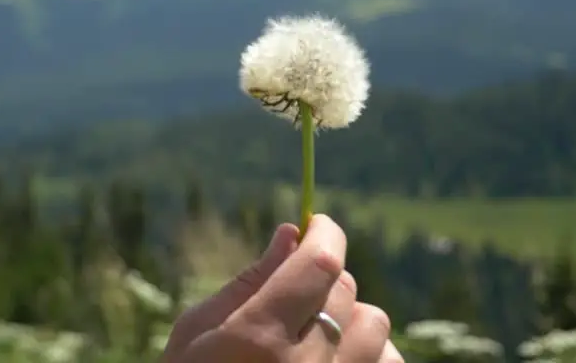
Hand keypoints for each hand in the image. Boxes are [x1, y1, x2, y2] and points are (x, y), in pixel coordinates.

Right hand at [161, 215, 401, 361]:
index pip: (320, 264)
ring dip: (352, 318)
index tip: (317, 225)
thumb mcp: (198, 331)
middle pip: (347, 290)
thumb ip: (250, 281)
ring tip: (318, 332)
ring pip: (377, 327)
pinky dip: (371, 356)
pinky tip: (339, 360)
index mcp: (257, 339)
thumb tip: (291, 233)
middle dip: (324, 278)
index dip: (325, 234)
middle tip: (297, 290)